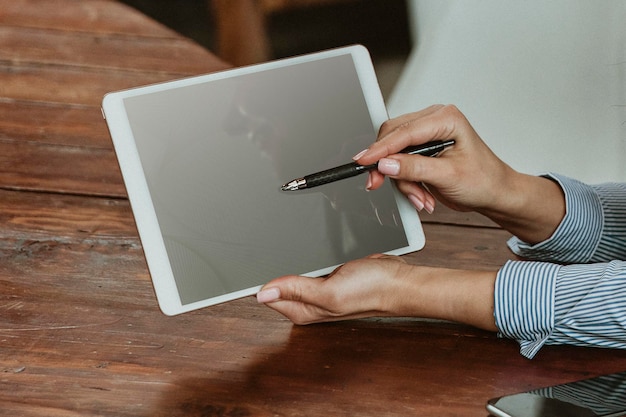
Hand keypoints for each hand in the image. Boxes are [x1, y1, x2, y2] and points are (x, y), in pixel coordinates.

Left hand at [256, 253, 497, 330]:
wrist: (400, 279)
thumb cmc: (372, 290)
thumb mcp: (331, 292)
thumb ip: (297, 290)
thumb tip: (263, 293)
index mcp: (303, 309)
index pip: (268, 296)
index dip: (255, 280)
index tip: (243, 263)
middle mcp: (309, 300)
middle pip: (277, 283)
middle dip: (269, 265)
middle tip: (259, 242)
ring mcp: (319, 285)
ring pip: (293, 269)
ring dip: (287, 257)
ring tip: (275, 239)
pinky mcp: (330, 271)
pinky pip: (309, 261)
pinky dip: (305, 252)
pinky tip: (303, 242)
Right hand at [355, 104, 564, 243]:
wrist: (494, 193)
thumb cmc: (484, 180)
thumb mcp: (448, 177)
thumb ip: (414, 168)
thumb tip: (386, 163)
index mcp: (446, 119)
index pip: (404, 132)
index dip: (380, 148)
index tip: (363, 161)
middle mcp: (434, 121)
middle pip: (393, 138)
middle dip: (388, 167)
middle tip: (378, 184)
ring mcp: (427, 135)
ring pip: (393, 154)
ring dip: (402, 181)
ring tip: (420, 198)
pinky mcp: (422, 150)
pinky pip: (400, 163)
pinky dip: (405, 182)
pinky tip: (421, 194)